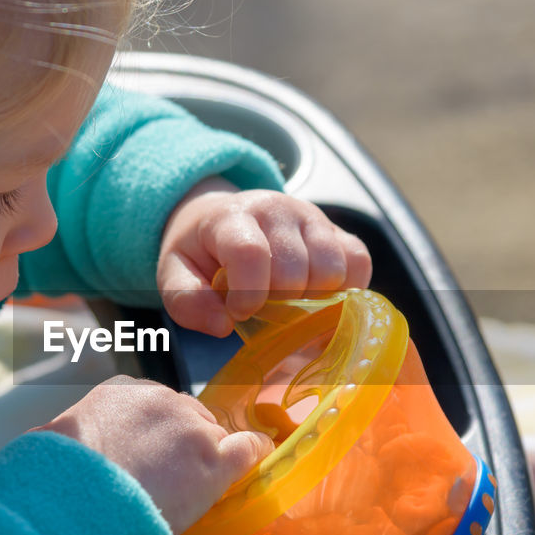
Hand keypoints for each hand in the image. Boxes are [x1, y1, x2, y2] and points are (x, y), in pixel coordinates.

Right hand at [34, 376, 271, 534]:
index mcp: (120, 391)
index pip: (153, 403)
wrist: (78, 509)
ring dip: (207, 457)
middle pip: (187, 416)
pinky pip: (247, 448)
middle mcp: (160, 399)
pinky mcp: (214, 461)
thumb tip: (37, 439)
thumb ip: (59, 435)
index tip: (151, 451)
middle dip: (182, 442)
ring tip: (192, 487)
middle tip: (170, 476)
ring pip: (213, 435)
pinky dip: (253, 452)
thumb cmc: (57, 481)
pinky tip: (258, 456)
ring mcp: (191, 428)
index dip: (156, 431)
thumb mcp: (49, 442)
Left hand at [158, 179, 371, 336]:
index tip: (240, 313)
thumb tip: (224, 325)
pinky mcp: (337, 230)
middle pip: (295, 270)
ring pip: (332, 269)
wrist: (222, 216)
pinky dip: (346, 290)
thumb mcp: (175, 275)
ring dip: (313, 300)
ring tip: (289, 302)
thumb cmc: (201, 252)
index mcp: (232, 217)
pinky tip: (319, 298)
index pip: (250, 252)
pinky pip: (359, 263)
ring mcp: (313, 217)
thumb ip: (187, 302)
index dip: (249, 293)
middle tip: (263, 308)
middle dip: (278, 303)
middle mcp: (278, 209)